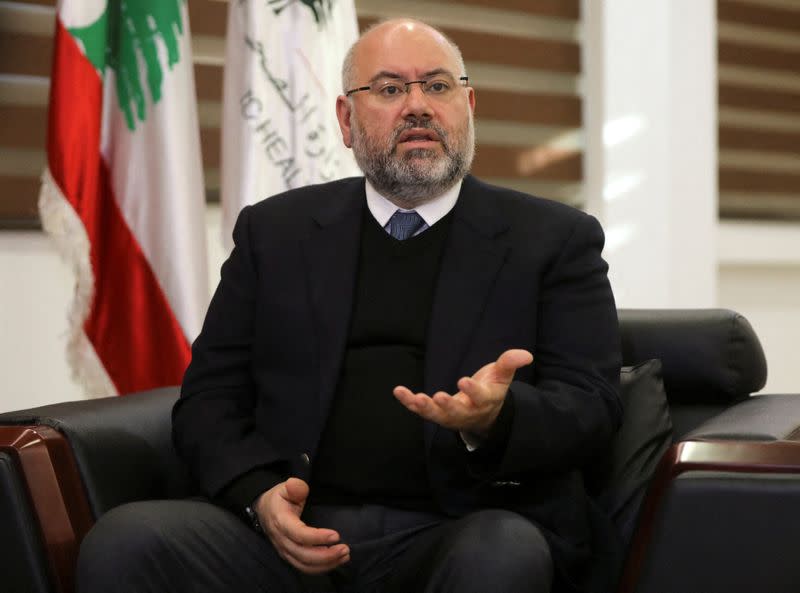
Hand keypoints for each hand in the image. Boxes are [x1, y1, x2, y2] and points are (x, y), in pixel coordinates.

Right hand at [254, 477, 349, 573]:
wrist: (264, 510)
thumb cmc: (278, 499)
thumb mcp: (284, 488)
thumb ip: (294, 487)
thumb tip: (299, 487)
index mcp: (281, 522)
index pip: (299, 535)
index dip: (318, 538)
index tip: (336, 535)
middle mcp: (282, 540)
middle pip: (304, 555)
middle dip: (326, 555)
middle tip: (345, 549)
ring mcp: (285, 551)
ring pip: (305, 565)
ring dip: (326, 564)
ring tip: (344, 556)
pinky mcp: (289, 557)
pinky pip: (304, 568)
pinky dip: (321, 568)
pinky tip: (335, 561)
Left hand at [393, 349, 532, 436]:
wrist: (483, 415)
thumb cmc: (491, 390)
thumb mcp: (502, 377)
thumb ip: (510, 364)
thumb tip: (526, 354)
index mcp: (485, 401)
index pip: (480, 397)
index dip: (472, 391)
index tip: (464, 381)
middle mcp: (467, 412)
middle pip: (457, 412)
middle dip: (448, 405)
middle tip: (439, 397)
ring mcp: (450, 415)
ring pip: (437, 415)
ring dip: (425, 407)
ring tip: (415, 398)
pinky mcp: (436, 414)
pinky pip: (420, 410)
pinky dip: (408, 402)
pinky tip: (398, 391)